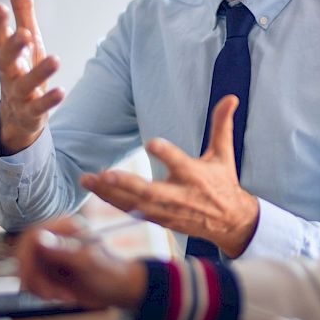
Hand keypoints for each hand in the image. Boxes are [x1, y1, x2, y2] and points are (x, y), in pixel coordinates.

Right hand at [0, 0, 63, 153]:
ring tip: (55, 59)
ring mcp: (18, 94)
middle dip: (12, 47)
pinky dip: (48, 100)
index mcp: (7, 54)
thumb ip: (22, 10)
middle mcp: (9, 73)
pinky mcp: (31, 112)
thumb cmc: (23, 68)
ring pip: (23, 84)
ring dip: (38, 73)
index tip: (1, 7)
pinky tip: (61, 91)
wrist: (18, 115)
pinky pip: (38, 107)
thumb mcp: (26, 38)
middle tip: (23, 34)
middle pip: (4, 60)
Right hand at [15, 217, 146, 308]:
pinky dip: (42, 293)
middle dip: (34, 278)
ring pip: (26, 271)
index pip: (32, 235)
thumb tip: (37, 236)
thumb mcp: (87, 261)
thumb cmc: (109, 272)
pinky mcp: (49, 270)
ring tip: (62, 296)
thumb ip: (62, 249)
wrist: (116, 290)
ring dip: (40, 288)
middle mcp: (56, 237)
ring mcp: (51, 254)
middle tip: (49, 295)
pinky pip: (32, 281)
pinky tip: (61, 296)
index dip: (26, 257)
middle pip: (25, 254)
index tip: (31, 278)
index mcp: (66, 226)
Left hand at [81, 95, 259, 257]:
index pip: (180, 163)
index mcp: (196, 175)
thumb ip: (222, 124)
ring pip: (136, 203)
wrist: (230, 222)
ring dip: (110, 193)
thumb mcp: (224, 153)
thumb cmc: (223, 182)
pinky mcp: (160, 220)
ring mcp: (168, 211)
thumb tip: (231, 97)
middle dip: (127, 184)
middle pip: (151, 192)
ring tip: (88, 179)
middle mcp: (180, 195)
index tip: (152, 143)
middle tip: (105, 174)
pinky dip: (114, 202)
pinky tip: (96, 189)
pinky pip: (133, 211)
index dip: (166, 154)